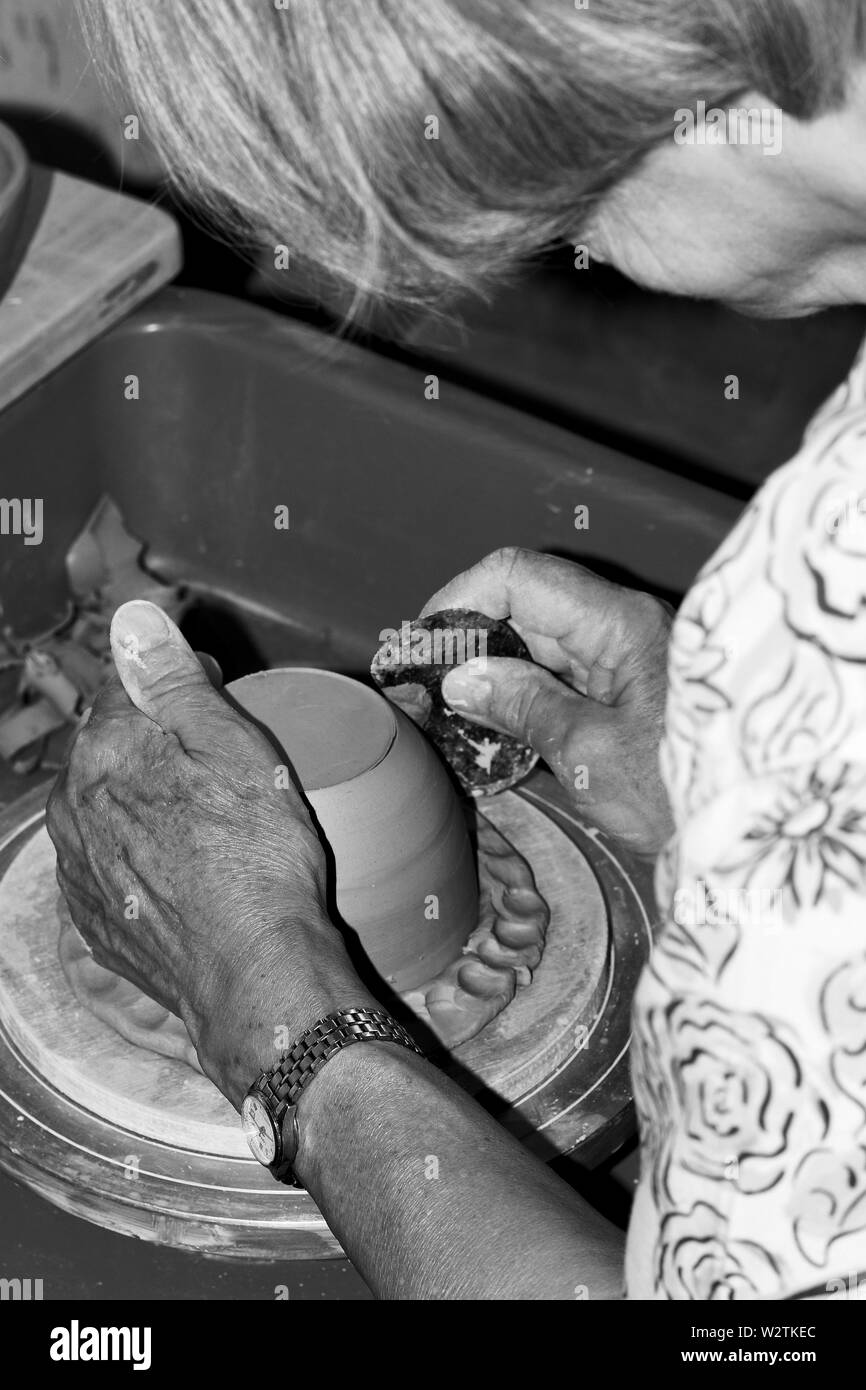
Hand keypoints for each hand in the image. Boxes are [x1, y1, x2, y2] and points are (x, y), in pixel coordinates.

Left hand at [46, 601, 372, 1104]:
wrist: (252, 974)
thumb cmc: (256, 858)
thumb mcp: (231, 747)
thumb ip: (173, 680)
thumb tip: (133, 621)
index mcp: (104, 754)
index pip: (129, 692)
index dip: (178, 688)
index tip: (218, 694)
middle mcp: (72, 809)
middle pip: (114, 752)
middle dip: (158, 747)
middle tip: (222, 766)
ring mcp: (78, 869)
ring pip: (107, 809)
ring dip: (146, 802)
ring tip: (208, 823)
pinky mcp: (93, 919)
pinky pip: (110, 864)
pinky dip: (141, 856)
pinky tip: (187, 871)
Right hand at [422, 548, 672, 856]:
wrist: (753, 833)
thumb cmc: (684, 795)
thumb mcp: (589, 755)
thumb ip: (523, 706)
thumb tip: (463, 677)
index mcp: (617, 624)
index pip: (517, 576)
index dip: (459, 601)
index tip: (424, 648)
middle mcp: (622, 627)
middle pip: (524, 606)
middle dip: (467, 640)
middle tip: (423, 689)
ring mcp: (626, 658)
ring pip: (538, 642)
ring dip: (490, 671)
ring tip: (447, 715)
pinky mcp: (627, 691)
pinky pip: (560, 675)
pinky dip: (521, 694)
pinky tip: (492, 729)